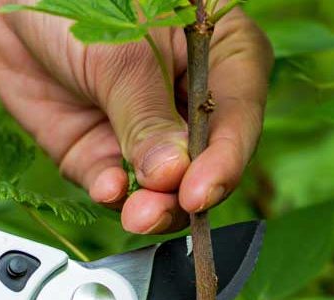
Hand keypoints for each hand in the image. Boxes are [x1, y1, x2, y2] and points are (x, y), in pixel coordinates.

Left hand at [0, 1, 272, 233]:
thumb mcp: (119, 51)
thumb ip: (145, 114)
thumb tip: (173, 173)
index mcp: (218, 50)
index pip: (238, 110)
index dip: (227, 156)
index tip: (202, 190)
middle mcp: (186, 94)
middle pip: (207, 158)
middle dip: (189, 191)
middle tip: (174, 206)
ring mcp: (141, 126)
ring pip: (163, 185)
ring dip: (154, 206)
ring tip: (138, 213)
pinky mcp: (96, 148)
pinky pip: (113, 184)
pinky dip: (112, 194)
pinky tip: (108, 189)